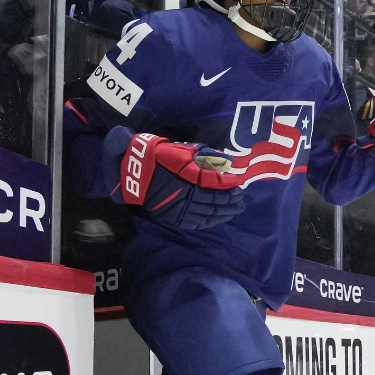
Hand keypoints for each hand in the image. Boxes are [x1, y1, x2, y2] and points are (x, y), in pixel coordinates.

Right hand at [102, 128, 244, 229]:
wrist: (133, 170)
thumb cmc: (159, 156)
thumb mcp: (183, 151)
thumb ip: (205, 156)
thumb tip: (227, 162)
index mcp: (190, 180)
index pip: (217, 187)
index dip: (230, 188)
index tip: (240, 186)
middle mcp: (187, 197)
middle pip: (215, 203)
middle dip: (230, 203)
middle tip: (241, 202)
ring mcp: (179, 209)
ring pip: (207, 215)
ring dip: (222, 214)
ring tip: (234, 211)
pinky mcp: (173, 216)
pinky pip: (195, 223)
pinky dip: (208, 222)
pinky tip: (216, 219)